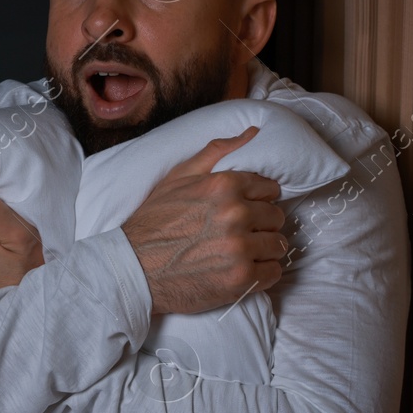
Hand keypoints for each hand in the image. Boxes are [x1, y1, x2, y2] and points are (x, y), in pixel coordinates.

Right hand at [120, 127, 287, 315]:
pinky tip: (240, 269)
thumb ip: (218, 151)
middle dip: (261, 224)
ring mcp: (239, 248)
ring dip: (263, 249)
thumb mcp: (179, 177)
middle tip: (239, 232)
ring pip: (278, 245)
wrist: (134, 268)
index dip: (257, 200)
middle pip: (276, 217)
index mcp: (224, 186)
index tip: (244, 210)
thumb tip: (253, 133)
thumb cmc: (155, 221)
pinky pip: (273, 272)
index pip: (270, 189)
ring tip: (239, 252)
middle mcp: (236, 214)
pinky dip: (261, 272)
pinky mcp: (241, 279)